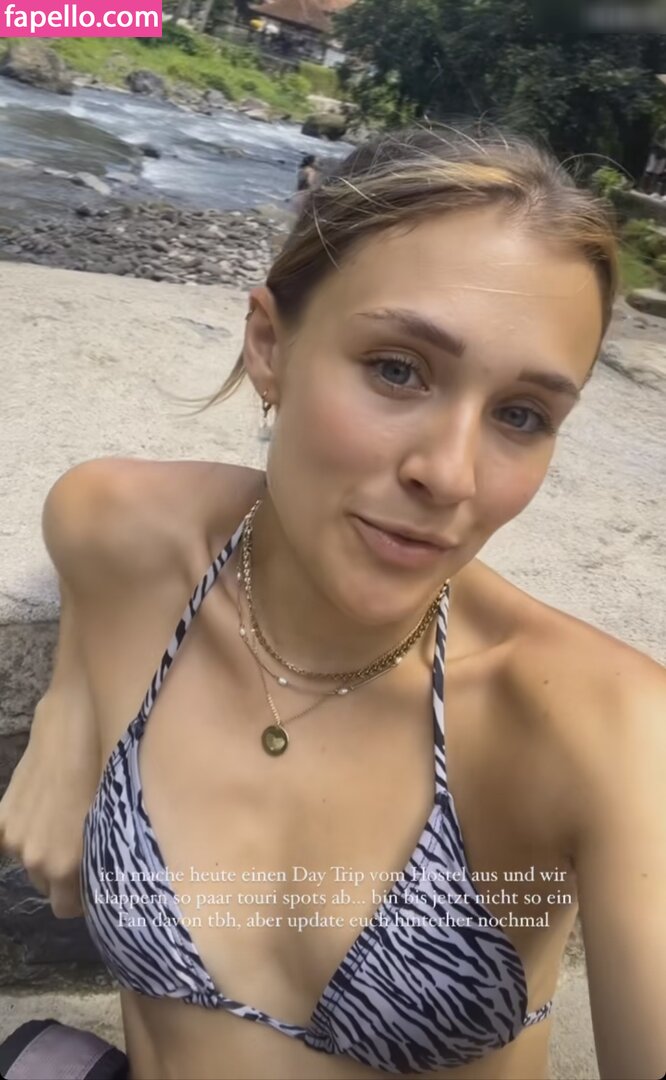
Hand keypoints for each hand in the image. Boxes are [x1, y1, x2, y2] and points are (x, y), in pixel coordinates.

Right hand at [0, 695, 98, 917]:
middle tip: (82, 842)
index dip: (83, 897)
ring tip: (64, 818)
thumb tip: (105, 877)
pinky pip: (12, 840)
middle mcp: (37, 859)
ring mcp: (15, 839)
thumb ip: (102, 856)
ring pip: (30, 863)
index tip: (96, 878)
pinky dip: (25, 831)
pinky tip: (43, 808)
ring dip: (44, 850)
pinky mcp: (2, 818)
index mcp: (67, 865)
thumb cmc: (106, 769)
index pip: (67, 909)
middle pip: (48, 886)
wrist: (73, 727)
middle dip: (64, 873)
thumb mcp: (113, 818)